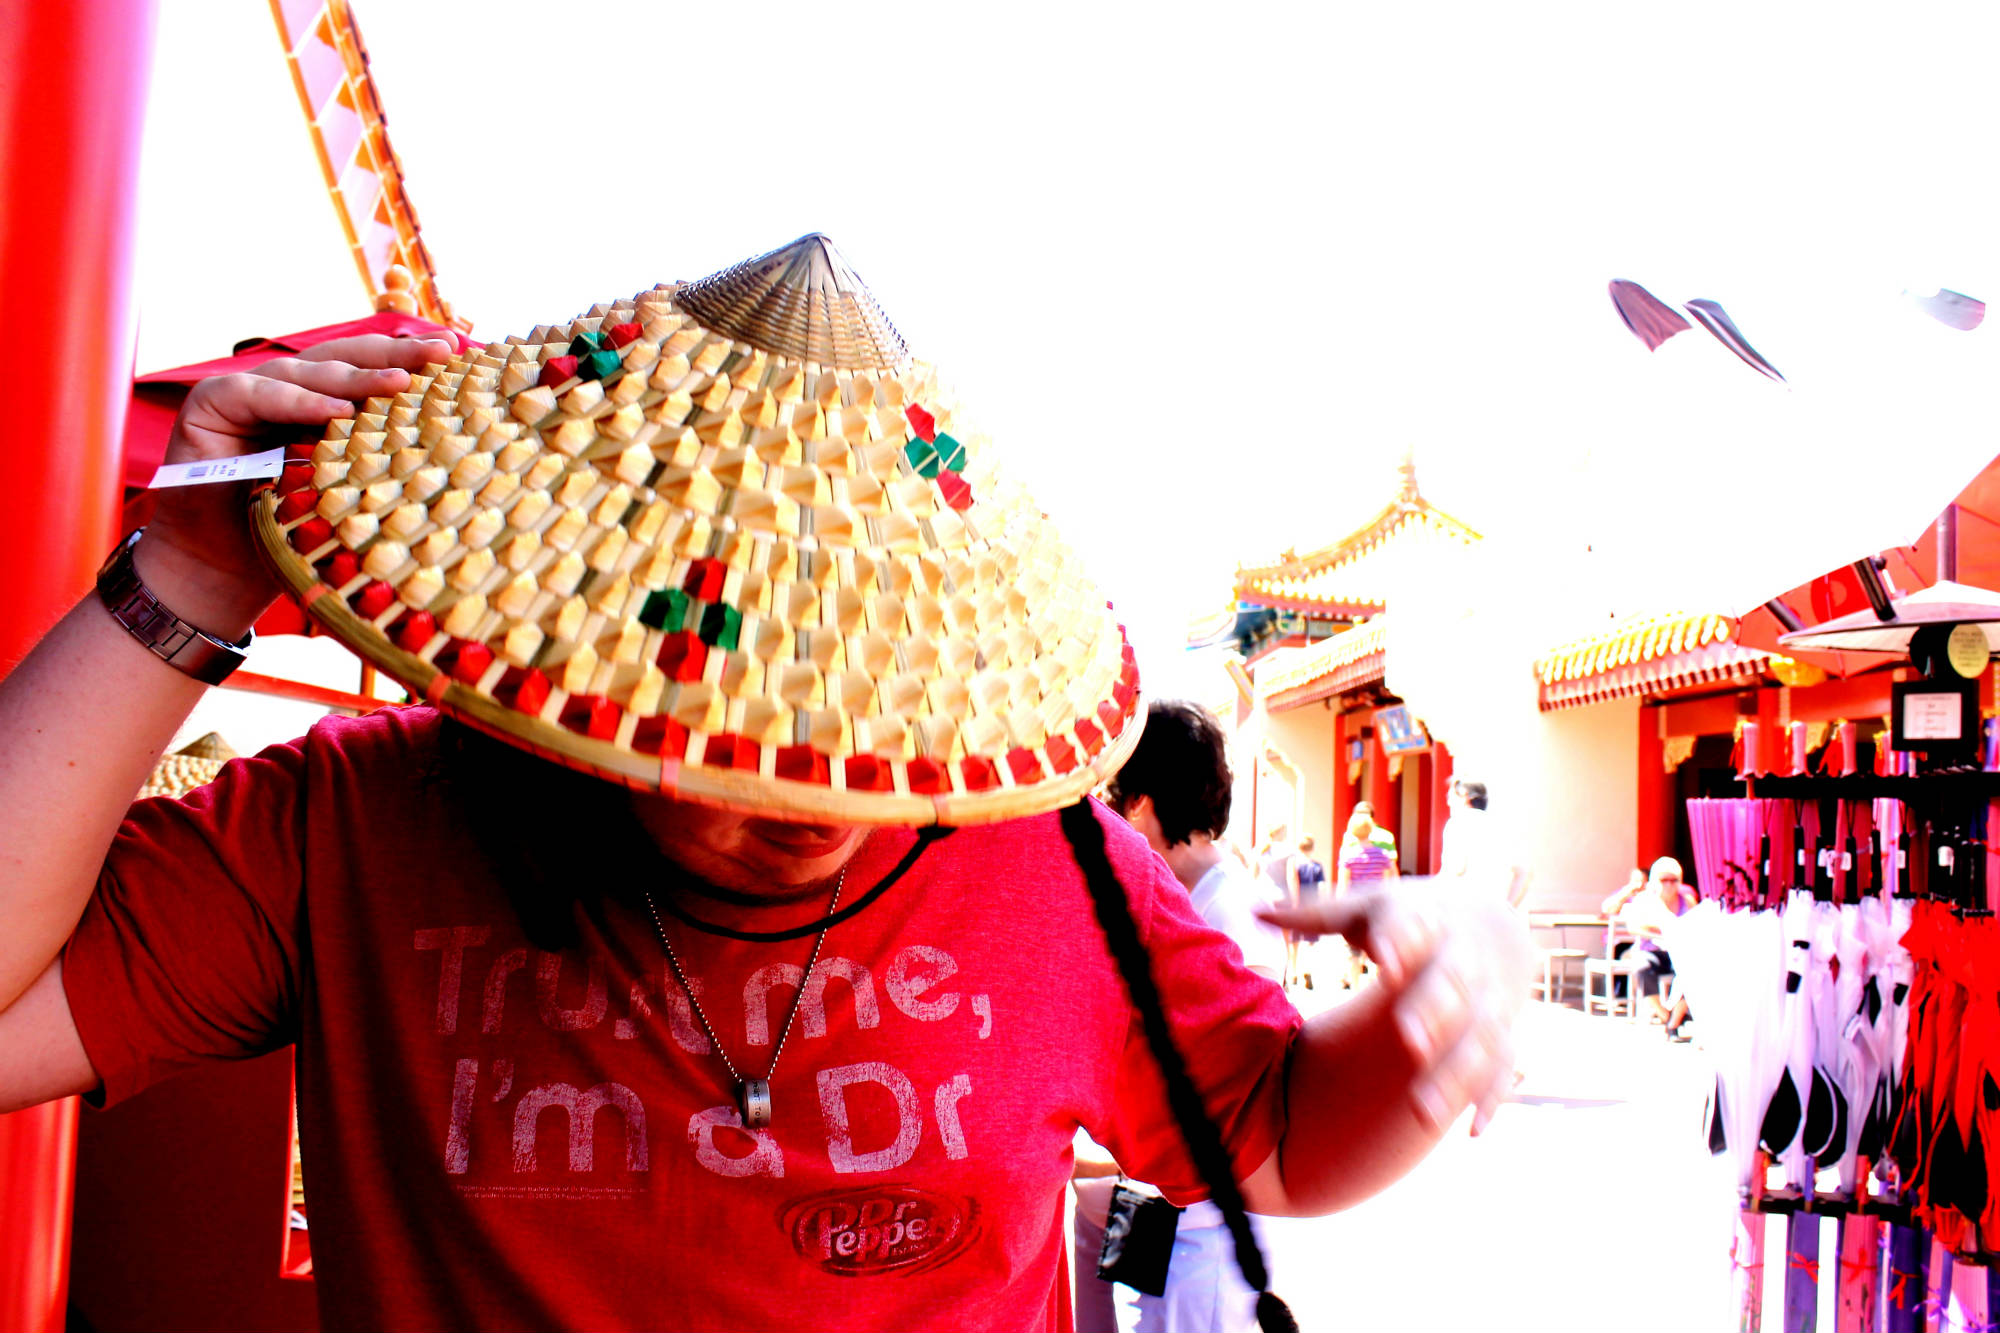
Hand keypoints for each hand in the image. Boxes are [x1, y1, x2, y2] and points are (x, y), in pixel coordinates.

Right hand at [139, 335, 455, 635]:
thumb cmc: (293, 537)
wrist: (224, 570)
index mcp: (322, 405)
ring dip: (357, 376)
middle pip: (346, 361)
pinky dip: (299, 401)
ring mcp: (248, 391)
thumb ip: (379, 458)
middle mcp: (287, 390)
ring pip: (309, 371)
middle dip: (395, 355)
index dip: (410, 361)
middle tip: (443, 351)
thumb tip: (455, 446)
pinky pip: (258, 394)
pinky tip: (338, 409)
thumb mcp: (349, 491)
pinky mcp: (211, 404)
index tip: (458, 352)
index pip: (369, 371)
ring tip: (401, 382)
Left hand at [1259, 882, 1531, 1135]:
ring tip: (1423, 1114)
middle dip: (1433, 1013)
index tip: (1383, 958)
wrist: (1487, 922)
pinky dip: (1491, 1098)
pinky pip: (1502, 1069)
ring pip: (1478, 1040)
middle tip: (1410, 1041)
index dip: (1401, 942)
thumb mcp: (1365, 908)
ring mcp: (1485, 1001)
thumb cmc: (1407, 919)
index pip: (1412, 929)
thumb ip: (1314, 914)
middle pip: (1451, 988)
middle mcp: (1459, 962)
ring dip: (1456, 1076)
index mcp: (1422, 922)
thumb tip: (1252, 911)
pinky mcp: (1501, 1034)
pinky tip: (1474, 1132)